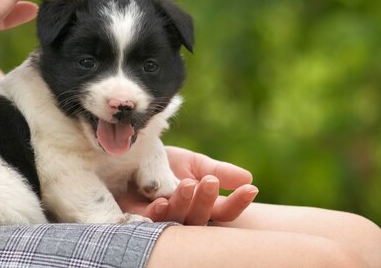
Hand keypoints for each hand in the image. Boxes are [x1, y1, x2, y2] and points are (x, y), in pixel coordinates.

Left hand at [117, 146, 258, 224]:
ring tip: (187, 184)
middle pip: (202, 218)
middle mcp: (184, 217)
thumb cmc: (166, 164)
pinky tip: (159, 201)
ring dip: (184, 203)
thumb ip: (218, 170)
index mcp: (201, 205)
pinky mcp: (137, 220)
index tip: (251, 189)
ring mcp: (162, 221)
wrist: (130, 157)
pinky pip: (148, 222)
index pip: (224, 210)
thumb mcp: (194, 163)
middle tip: (210, 181)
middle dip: (207, 200)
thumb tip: (248, 178)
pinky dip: (156, 213)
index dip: (239, 202)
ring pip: (177, 220)